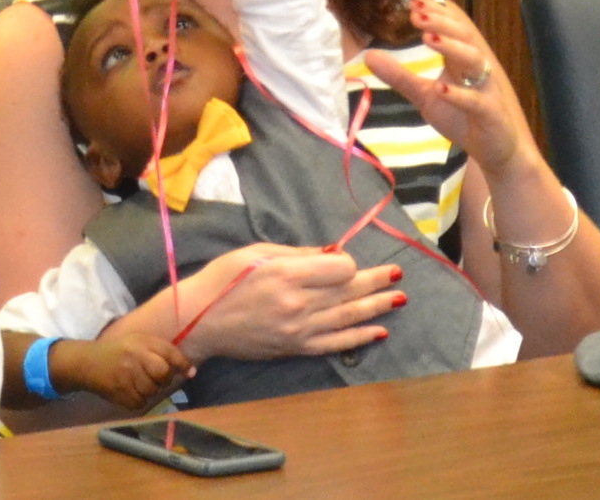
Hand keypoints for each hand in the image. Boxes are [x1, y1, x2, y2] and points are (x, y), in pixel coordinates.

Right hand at [57, 332, 193, 411]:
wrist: (88, 363)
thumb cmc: (119, 351)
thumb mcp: (138, 341)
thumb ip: (162, 351)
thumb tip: (190, 370)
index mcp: (141, 342)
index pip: (169, 353)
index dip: (182, 364)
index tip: (191, 372)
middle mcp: (135, 358)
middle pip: (163, 373)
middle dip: (163, 378)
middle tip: (155, 376)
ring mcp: (127, 377)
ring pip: (153, 390)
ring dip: (150, 389)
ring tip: (138, 381)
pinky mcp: (121, 394)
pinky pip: (141, 402)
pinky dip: (139, 399)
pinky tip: (130, 390)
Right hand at [171, 242, 402, 362]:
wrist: (200, 321)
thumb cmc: (223, 279)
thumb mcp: (256, 253)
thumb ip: (298, 254)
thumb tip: (332, 253)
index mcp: (287, 275)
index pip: (339, 269)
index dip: (348, 262)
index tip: (344, 259)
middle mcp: (298, 304)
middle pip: (348, 292)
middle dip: (376, 282)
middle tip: (398, 275)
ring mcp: (299, 330)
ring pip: (348, 317)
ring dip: (376, 308)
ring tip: (399, 299)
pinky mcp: (295, 348)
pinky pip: (335, 344)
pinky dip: (358, 337)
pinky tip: (378, 332)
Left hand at [364, 0, 536, 178]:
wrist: (497, 150)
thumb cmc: (463, 117)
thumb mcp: (426, 95)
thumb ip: (400, 76)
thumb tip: (368, 56)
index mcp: (462, 59)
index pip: (454, 27)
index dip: (437, 13)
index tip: (413, 2)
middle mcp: (477, 68)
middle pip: (464, 36)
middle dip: (441, 22)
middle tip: (417, 14)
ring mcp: (486, 90)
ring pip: (475, 61)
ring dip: (452, 48)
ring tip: (427, 40)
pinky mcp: (491, 115)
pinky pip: (478, 102)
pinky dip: (460, 95)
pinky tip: (441, 89)